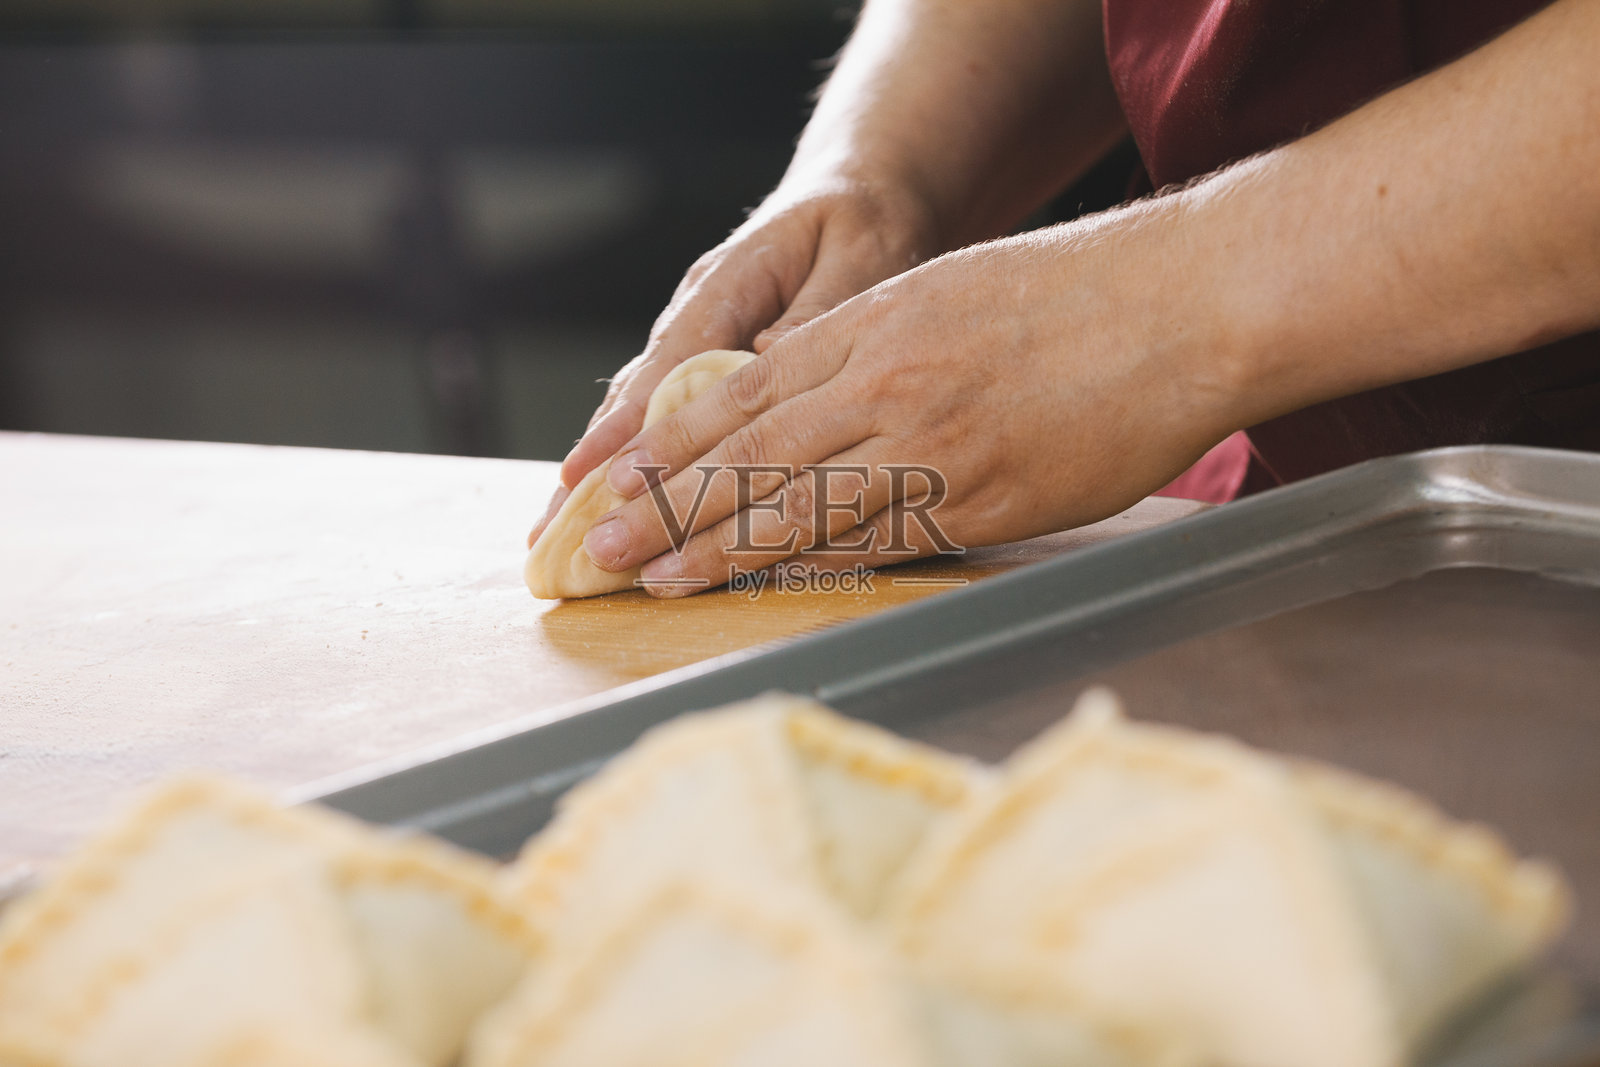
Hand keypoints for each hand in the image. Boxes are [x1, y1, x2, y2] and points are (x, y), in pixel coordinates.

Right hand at [526, 178, 938, 546]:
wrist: (862, 188)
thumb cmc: (864, 221)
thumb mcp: (858, 256)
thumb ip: (815, 312)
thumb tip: (760, 361)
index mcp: (727, 283)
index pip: (667, 364)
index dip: (627, 427)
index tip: (585, 477)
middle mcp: (698, 311)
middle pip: (633, 396)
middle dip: (590, 467)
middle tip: (546, 530)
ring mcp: (699, 333)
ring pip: (640, 409)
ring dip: (601, 471)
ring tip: (556, 531)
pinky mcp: (712, 353)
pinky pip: (666, 411)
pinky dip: (638, 457)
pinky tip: (610, 504)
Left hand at [577, 203, 1245, 593]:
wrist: (1183, 303)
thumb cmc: (1075, 294)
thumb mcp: (949, 289)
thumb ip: (873, 344)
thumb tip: (808, 399)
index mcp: (874, 322)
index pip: (745, 390)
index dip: (673, 443)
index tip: (618, 478)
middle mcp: (888, 381)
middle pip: (753, 452)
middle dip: (667, 504)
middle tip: (601, 546)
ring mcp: (935, 441)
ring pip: (802, 502)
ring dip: (718, 547)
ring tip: (655, 578)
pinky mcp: (987, 497)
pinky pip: (883, 540)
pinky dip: (814, 566)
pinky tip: (764, 587)